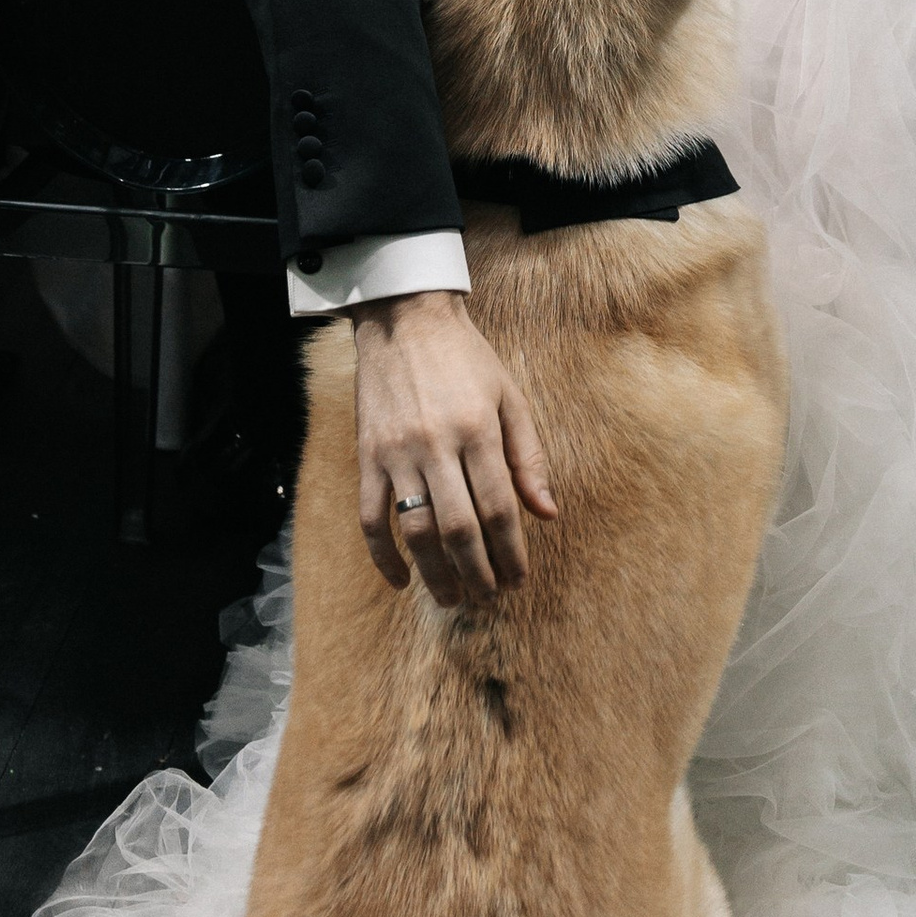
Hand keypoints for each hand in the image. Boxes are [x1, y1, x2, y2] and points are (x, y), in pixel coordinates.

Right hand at [353, 290, 557, 610]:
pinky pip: (371, 517)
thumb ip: (529, 457)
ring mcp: (397, 452)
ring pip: (415, 530)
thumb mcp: (510, 396)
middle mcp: (437, 444)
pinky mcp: (367, 455)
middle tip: (489, 597)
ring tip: (453, 598)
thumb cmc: (467, 358)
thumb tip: (548, 514)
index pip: (498, 508)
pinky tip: (400, 580)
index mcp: (478, 429)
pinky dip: (383, 556)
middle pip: (459, 528)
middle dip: (478, 572)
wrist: (405, 318)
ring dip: (435, 573)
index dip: (511, 552)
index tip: (519, 579)